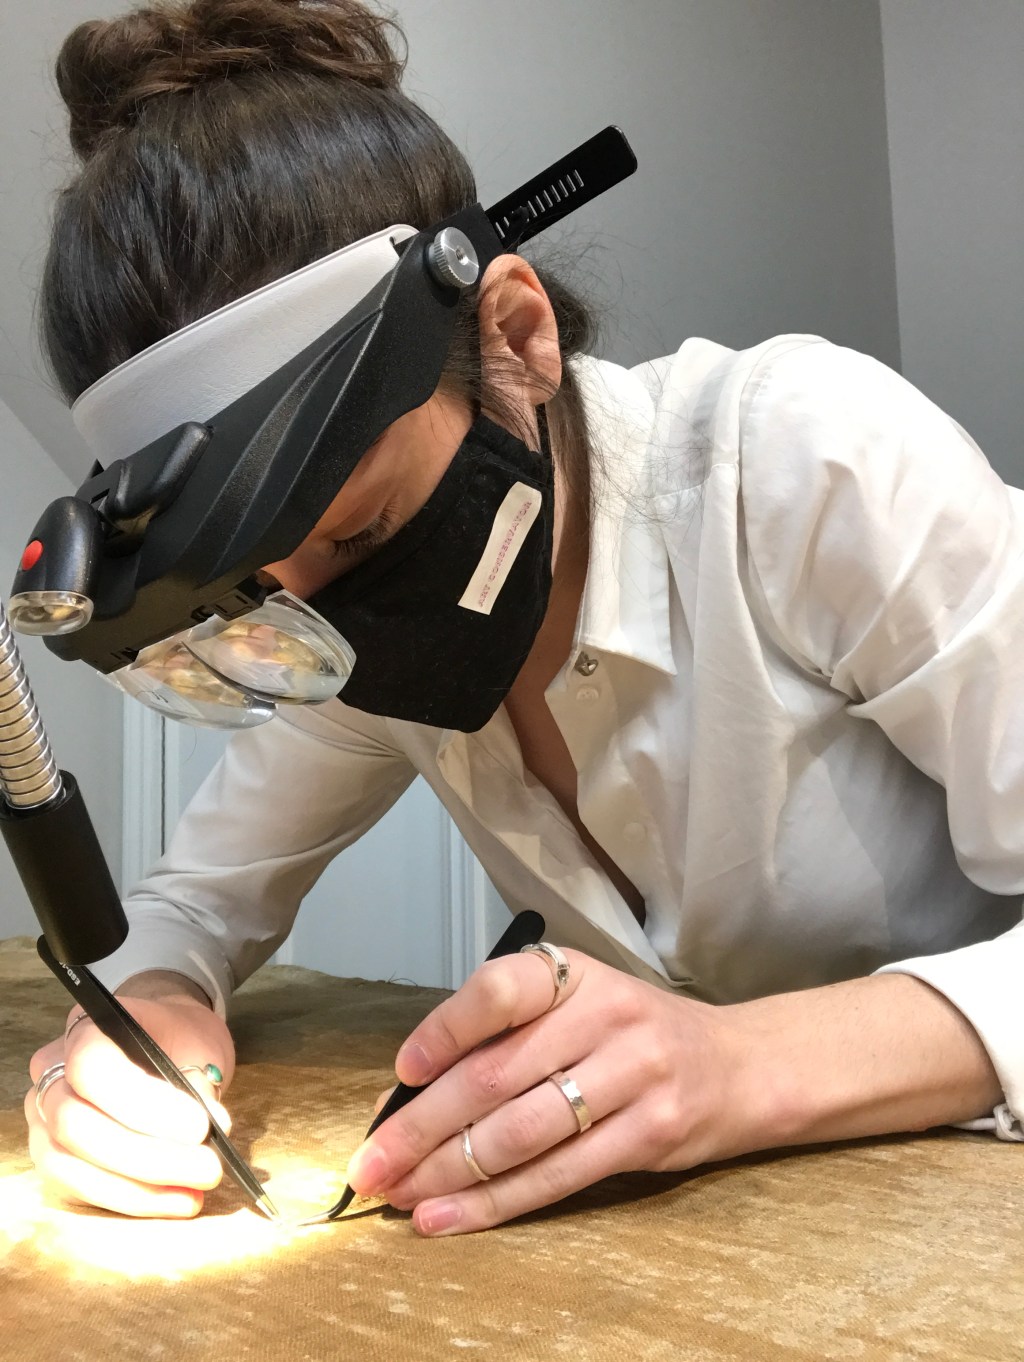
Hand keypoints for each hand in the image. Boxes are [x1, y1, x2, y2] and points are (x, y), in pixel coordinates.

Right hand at [24, 982, 234, 1217]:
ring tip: (197, 1190)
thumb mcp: (199, 1045)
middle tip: (208, 1167)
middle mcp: (50, 1072)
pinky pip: (78, 1189)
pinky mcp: (53, 1157)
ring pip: (70, 1164)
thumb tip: (209, 1132)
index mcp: (85, 1028)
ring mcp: (44, 1118)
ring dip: (139, 1186)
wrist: (164, 1038)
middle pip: (76, 1124)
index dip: (143, 1104)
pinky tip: (178, 1200)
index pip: (93, 1069)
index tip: (200, 1127)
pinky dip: (131, 1199)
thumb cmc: (178, 1037)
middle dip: (147, 1156)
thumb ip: (198, 1083)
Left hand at [345, 949, 746, 1235]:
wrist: (738, 1065)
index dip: (443, 1030)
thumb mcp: (577, 1008)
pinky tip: (448, 1218)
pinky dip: (493, 1203)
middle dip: (421, 1127)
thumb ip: (502, 1040)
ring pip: (520, 1133)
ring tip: (398, 1197)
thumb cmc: (632, 1035)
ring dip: (447, 1173)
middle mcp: (605, 1015)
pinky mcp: (650, 1136)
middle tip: (369, 1166)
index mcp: (574, 974)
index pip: (500, 990)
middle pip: (495, 1076)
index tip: (400, 1075)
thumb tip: (403, 1099)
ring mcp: (634, 1075)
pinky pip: (557, 1176)